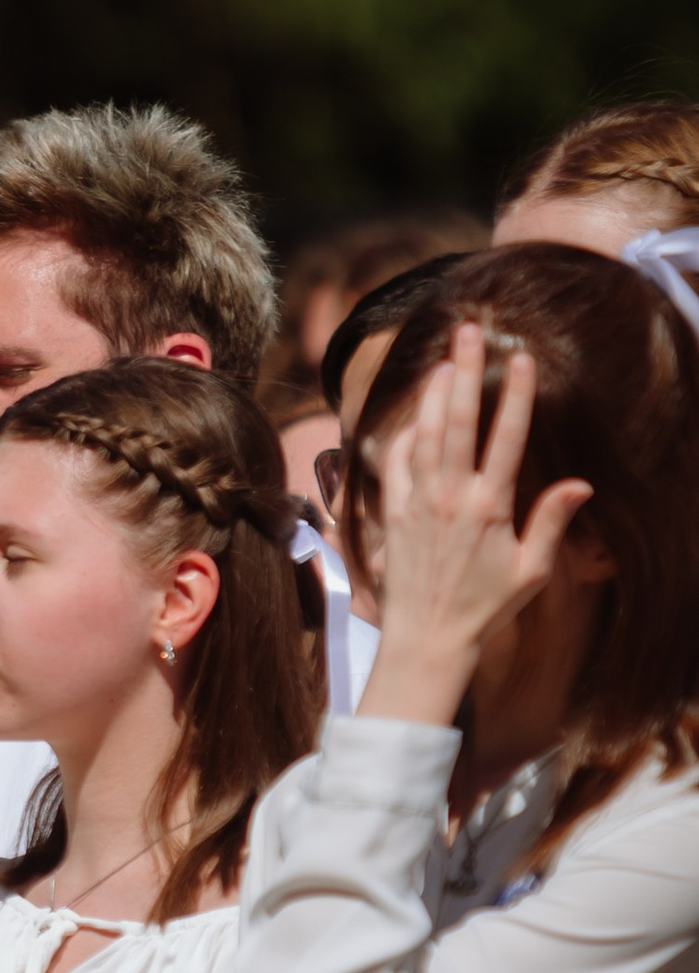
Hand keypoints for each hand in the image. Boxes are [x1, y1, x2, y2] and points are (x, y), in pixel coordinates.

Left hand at [356, 322, 594, 730]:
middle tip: (468, 332)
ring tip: (445, 361)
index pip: (506, 439)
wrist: (426, 640)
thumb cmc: (483, 608)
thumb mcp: (530, 571)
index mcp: (489, 508)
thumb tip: (580, 485)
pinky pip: (395, 464)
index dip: (515, 395)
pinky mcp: (392, 515)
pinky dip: (404, 436)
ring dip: (434, 396)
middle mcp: (450, 498)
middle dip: (465, 373)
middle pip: (458, 423)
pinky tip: (415, 417)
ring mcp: (417, 503)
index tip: (521, 357)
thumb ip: (551, 523)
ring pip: (424, 435)